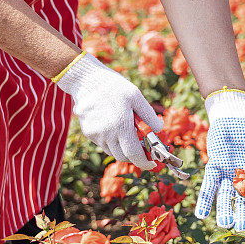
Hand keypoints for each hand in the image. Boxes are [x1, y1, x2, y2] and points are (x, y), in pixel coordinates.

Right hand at [55, 52, 162, 170]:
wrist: (85, 80)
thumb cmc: (114, 86)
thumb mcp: (136, 96)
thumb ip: (149, 116)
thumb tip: (159, 130)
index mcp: (121, 126)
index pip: (134, 155)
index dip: (144, 162)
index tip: (151, 163)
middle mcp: (107, 134)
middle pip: (123, 156)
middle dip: (134, 154)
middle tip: (141, 146)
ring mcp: (95, 135)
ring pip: (112, 151)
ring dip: (122, 146)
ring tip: (124, 128)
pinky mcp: (88, 133)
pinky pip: (103, 143)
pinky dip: (111, 139)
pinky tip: (112, 123)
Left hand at [194, 90, 244, 231]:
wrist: (235, 114)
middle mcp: (242, 178)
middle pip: (241, 200)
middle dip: (241, 214)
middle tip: (240, 228)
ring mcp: (227, 173)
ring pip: (225, 195)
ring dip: (224, 209)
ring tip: (224, 225)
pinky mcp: (214, 165)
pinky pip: (208, 184)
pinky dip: (205, 198)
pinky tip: (201, 214)